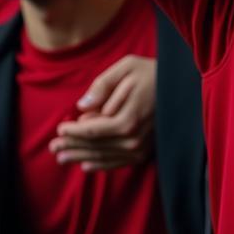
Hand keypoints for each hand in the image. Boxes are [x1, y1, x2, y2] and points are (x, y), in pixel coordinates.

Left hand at [48, 55, 155, 171]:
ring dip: (80, 158)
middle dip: (71, 146)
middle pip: (94, 146)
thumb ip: (102, 85)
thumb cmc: (151, 72)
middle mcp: (132, 139)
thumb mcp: (126, 67)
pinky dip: (100, 165)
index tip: (59, 128)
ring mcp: (140, 147)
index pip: (91, 130)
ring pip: (103, 157)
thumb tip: (81, 106)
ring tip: (62, 157)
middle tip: (53, 147)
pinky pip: (117, 163)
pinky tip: (86, 165)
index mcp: (126, 119)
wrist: (181, 85)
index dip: (72, 131)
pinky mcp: (145, 151)